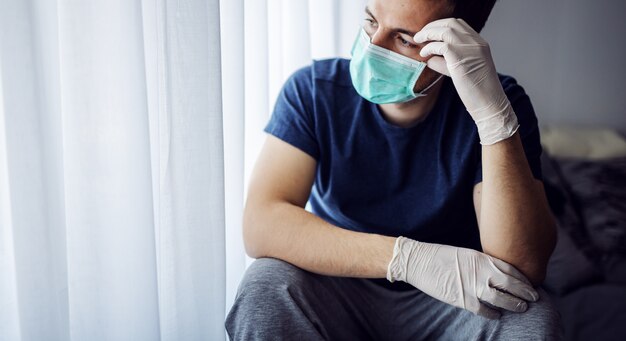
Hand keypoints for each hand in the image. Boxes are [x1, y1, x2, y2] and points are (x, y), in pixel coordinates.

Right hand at [387, 236, 538, 318]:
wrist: (418, 260)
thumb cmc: (440, 256)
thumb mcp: (466, 253)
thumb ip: (482, 263)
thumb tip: (496, 274)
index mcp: (482, 258)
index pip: (511, 269)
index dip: (523, 279)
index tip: (530, 285)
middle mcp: (481, 271)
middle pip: (511, 285)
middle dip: (525, 293)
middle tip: (534, 298)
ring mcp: (472, 286)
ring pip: (502, 299)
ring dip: (514, 305)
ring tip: (522, 308)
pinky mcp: (462, 299)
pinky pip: (484, 310)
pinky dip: (494, 314)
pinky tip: (497, 316)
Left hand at [413, 18, 518, 144]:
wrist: (489, 103)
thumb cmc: (477, 91)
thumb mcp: (465, 70)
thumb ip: (449, 61)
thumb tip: (429, 57)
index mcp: (480, 43)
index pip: (459, 24)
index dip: (441, 26)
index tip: (430, 33)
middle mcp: (476, 42)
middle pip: (450, 23)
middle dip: (432, 26)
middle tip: (420, 35)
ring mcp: (469, 48)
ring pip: (444, 30)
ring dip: (428, 33)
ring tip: (418, 41)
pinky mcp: (459, 57)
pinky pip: (439, 45)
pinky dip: (428, 48)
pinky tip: (424, 55)